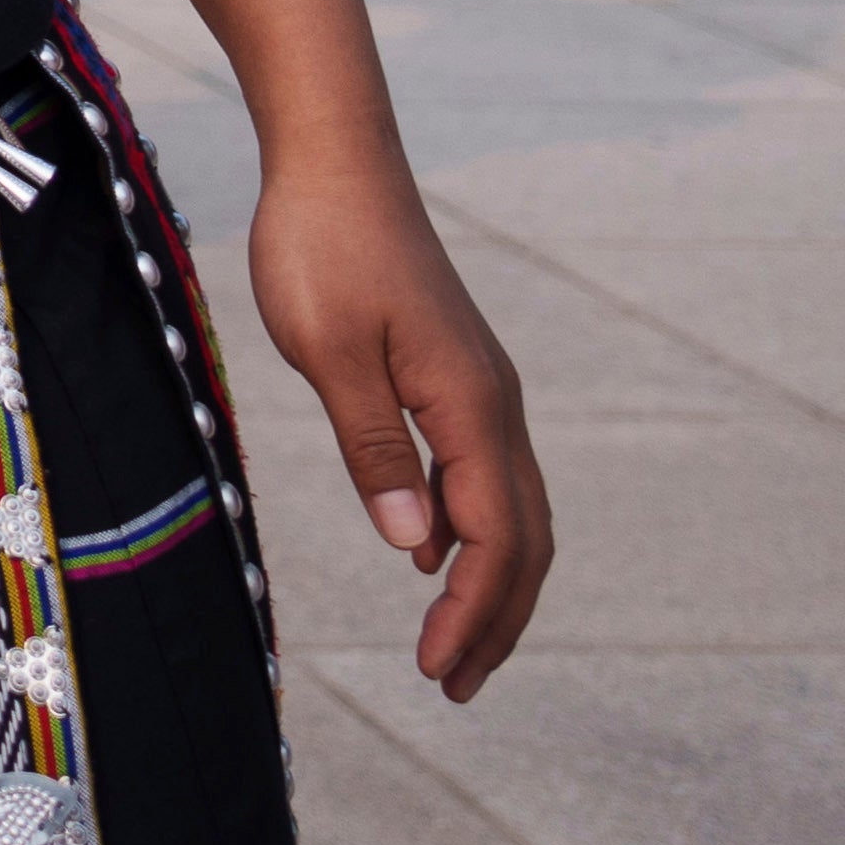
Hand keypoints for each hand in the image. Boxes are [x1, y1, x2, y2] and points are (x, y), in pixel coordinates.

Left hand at [178, 0, 550, 701]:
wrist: (335, 158)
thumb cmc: (321, 246)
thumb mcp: (330, 353)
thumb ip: (376, 449)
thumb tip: (416, 551)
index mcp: (471, 405)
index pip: (497, 540)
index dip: (472, 614)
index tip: (436, 672)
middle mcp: (494, 402)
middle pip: (523, 538)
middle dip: (496, 618)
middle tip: (455, 686)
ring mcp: (480, 386)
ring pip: (512, 507)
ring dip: (488, 579)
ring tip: (453, 643)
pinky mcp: (455, 372)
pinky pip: (484, 472)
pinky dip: (472, 528)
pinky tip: (430, 552)